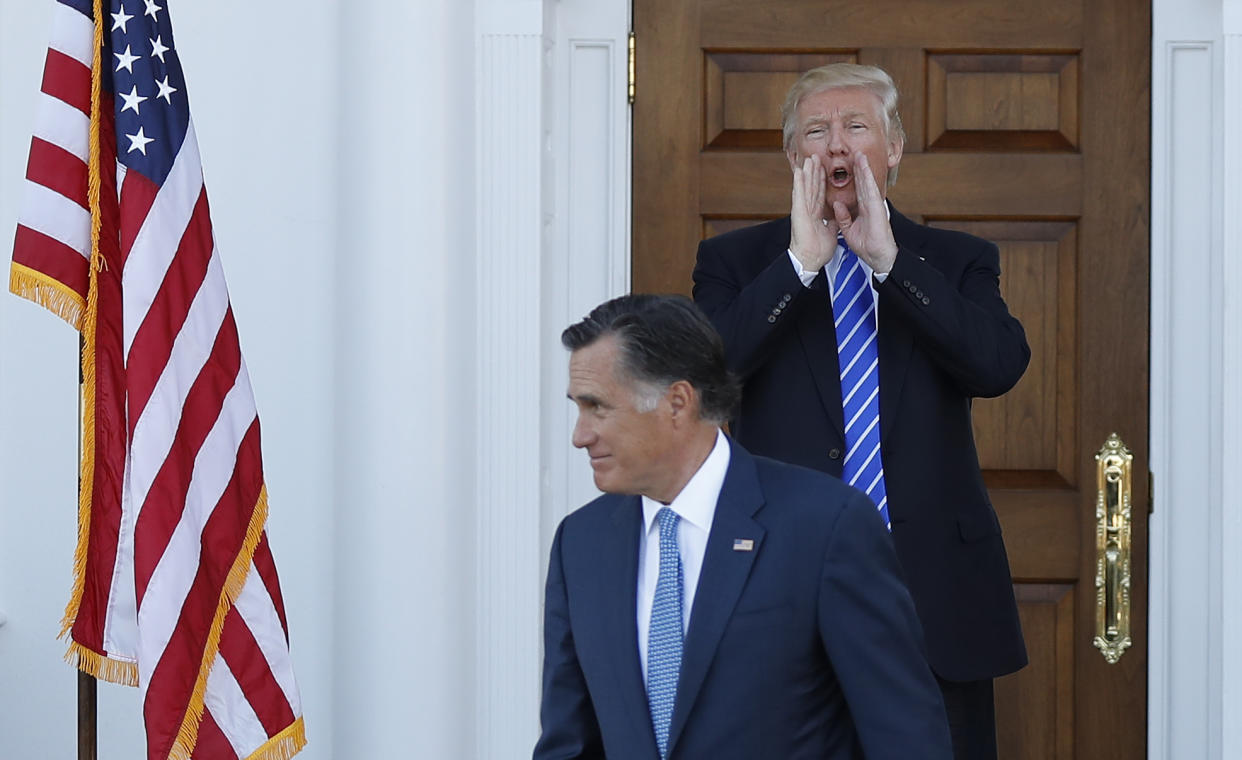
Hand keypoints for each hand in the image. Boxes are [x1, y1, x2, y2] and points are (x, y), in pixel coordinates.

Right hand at [789, 155, 837, 272]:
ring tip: (808, 159)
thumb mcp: (832, 232)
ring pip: (805, 187)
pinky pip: (799, 194)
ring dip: (806, 173)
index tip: (824, 169)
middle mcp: (807, 210)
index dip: (822, 181)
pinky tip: (799, 171)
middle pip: (812, 187)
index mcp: (815, 214)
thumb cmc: (817, 250)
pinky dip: (798, 182)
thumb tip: (839, 216)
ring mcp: (802, 210)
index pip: (820, 193)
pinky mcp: (798, 212)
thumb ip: (834, 222)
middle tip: (816, 157)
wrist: (810, 259)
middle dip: (814, 172)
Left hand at [832, 151, 898, 273]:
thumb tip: (837, 204)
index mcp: (863, 209)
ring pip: (868, 182)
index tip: (847, 166)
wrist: (878, 256)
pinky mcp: (877, 207)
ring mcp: (874, 205)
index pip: (857, 189)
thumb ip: (843, 217)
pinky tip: (864, 167)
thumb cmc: (867, 246)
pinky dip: (867, 178)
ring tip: (859, 154)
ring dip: (863, 168)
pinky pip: (871, 189)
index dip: (853, 177)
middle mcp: (870, 204)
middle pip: (863, 182)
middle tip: (855, 153)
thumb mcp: (849, 230)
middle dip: (859, 168)